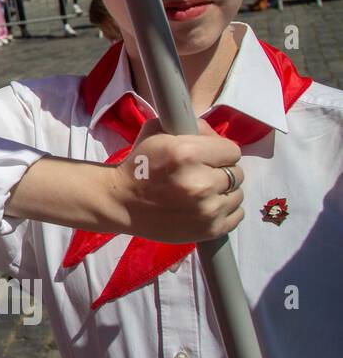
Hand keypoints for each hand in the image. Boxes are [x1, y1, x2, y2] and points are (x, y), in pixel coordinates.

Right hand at [101, 118, 244, 242]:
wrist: (119, 202)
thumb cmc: (139, 165)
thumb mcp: (157, 133)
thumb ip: (192, 128)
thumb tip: (216, 135)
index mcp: (187, 153)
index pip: (232, 150)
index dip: (219, 152)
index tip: (206, 158)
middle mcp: (200, 182)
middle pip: (236, 174)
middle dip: (220, 172)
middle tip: (201, 175)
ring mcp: (207, 209)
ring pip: (237, 195)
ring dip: (223, 193)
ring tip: (201, 193)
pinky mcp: (210, 230)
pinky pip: (236, 215)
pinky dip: (225, 211)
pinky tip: (206, 207)